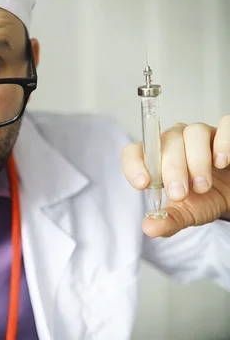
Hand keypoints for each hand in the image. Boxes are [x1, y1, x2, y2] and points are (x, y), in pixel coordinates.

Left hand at [122, 115, 229, 237]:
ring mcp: (202, 134)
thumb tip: (150, 228)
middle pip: (167, 142)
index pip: (135, 151)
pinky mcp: (226, 133)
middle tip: (180, 194)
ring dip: (196, 161)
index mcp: (158, 157)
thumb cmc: (205, 197)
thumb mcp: (187, 213)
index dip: (134, 164)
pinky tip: (221, 162)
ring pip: (193, 132)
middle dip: (172, 170)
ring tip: (202, 186)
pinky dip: (222, 143)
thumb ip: (169, 220)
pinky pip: (224, 125)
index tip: (142, 184)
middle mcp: (176, 140)